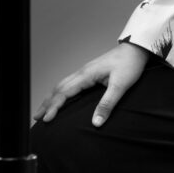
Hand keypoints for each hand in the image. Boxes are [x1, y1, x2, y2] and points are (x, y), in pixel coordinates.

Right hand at [33, 43, 151, 127]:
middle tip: (36, 118)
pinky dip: (61, 92)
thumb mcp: (120, 86)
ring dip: (52, 97)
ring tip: (43, 110)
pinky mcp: (90, 72)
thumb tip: (96, 123)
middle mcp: (83, 72)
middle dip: (47, 103)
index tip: (46, 120)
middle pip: (59, 88)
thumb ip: (107, 104)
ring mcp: (85, 71)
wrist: (137, 49)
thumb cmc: (130, 64)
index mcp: (86, 75)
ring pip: (63, 85)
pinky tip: (61, 98)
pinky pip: (70, 83)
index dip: (54, 107)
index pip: (64, 92)